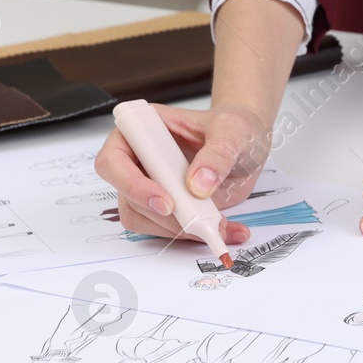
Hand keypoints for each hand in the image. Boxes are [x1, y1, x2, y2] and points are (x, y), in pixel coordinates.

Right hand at [94, 103, 266, 244]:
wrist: (250, 143)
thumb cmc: (234, 126)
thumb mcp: (233, 130)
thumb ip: (218, 154)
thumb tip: (198, 185)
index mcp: (144, 130)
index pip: (113, 160)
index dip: (131, 184)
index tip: (166, 201)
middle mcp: (140, 160)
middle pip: (128, 198)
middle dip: (163, 215)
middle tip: (199, 220)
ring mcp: (152, 186)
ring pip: (143, 219)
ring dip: (179, 229)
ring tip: (219, 224)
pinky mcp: (169, 207)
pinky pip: (167, 230)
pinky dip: (193, 235)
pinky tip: (224, 229)